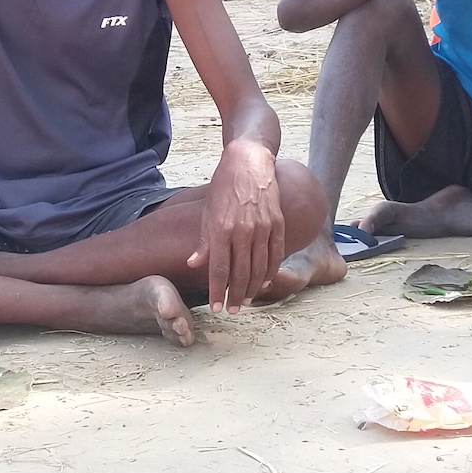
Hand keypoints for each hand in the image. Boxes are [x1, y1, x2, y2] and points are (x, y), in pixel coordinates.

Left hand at [187, 138, 285, 311]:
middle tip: (232, 310)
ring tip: (246, 300)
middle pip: (240, 273)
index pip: (218, 269)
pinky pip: (276, 254)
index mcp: (221, 228)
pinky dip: (271, 271)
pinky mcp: (278, 223)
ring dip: (253, 288)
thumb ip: (203, 241)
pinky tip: (265, 282)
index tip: (215, 307)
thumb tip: (193, 264)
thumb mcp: (207, 211)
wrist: (249, 162)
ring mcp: (263, 227)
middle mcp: (243, 231)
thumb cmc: (224, 186)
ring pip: (260, 267)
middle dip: (235, 295)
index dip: (216, 291)